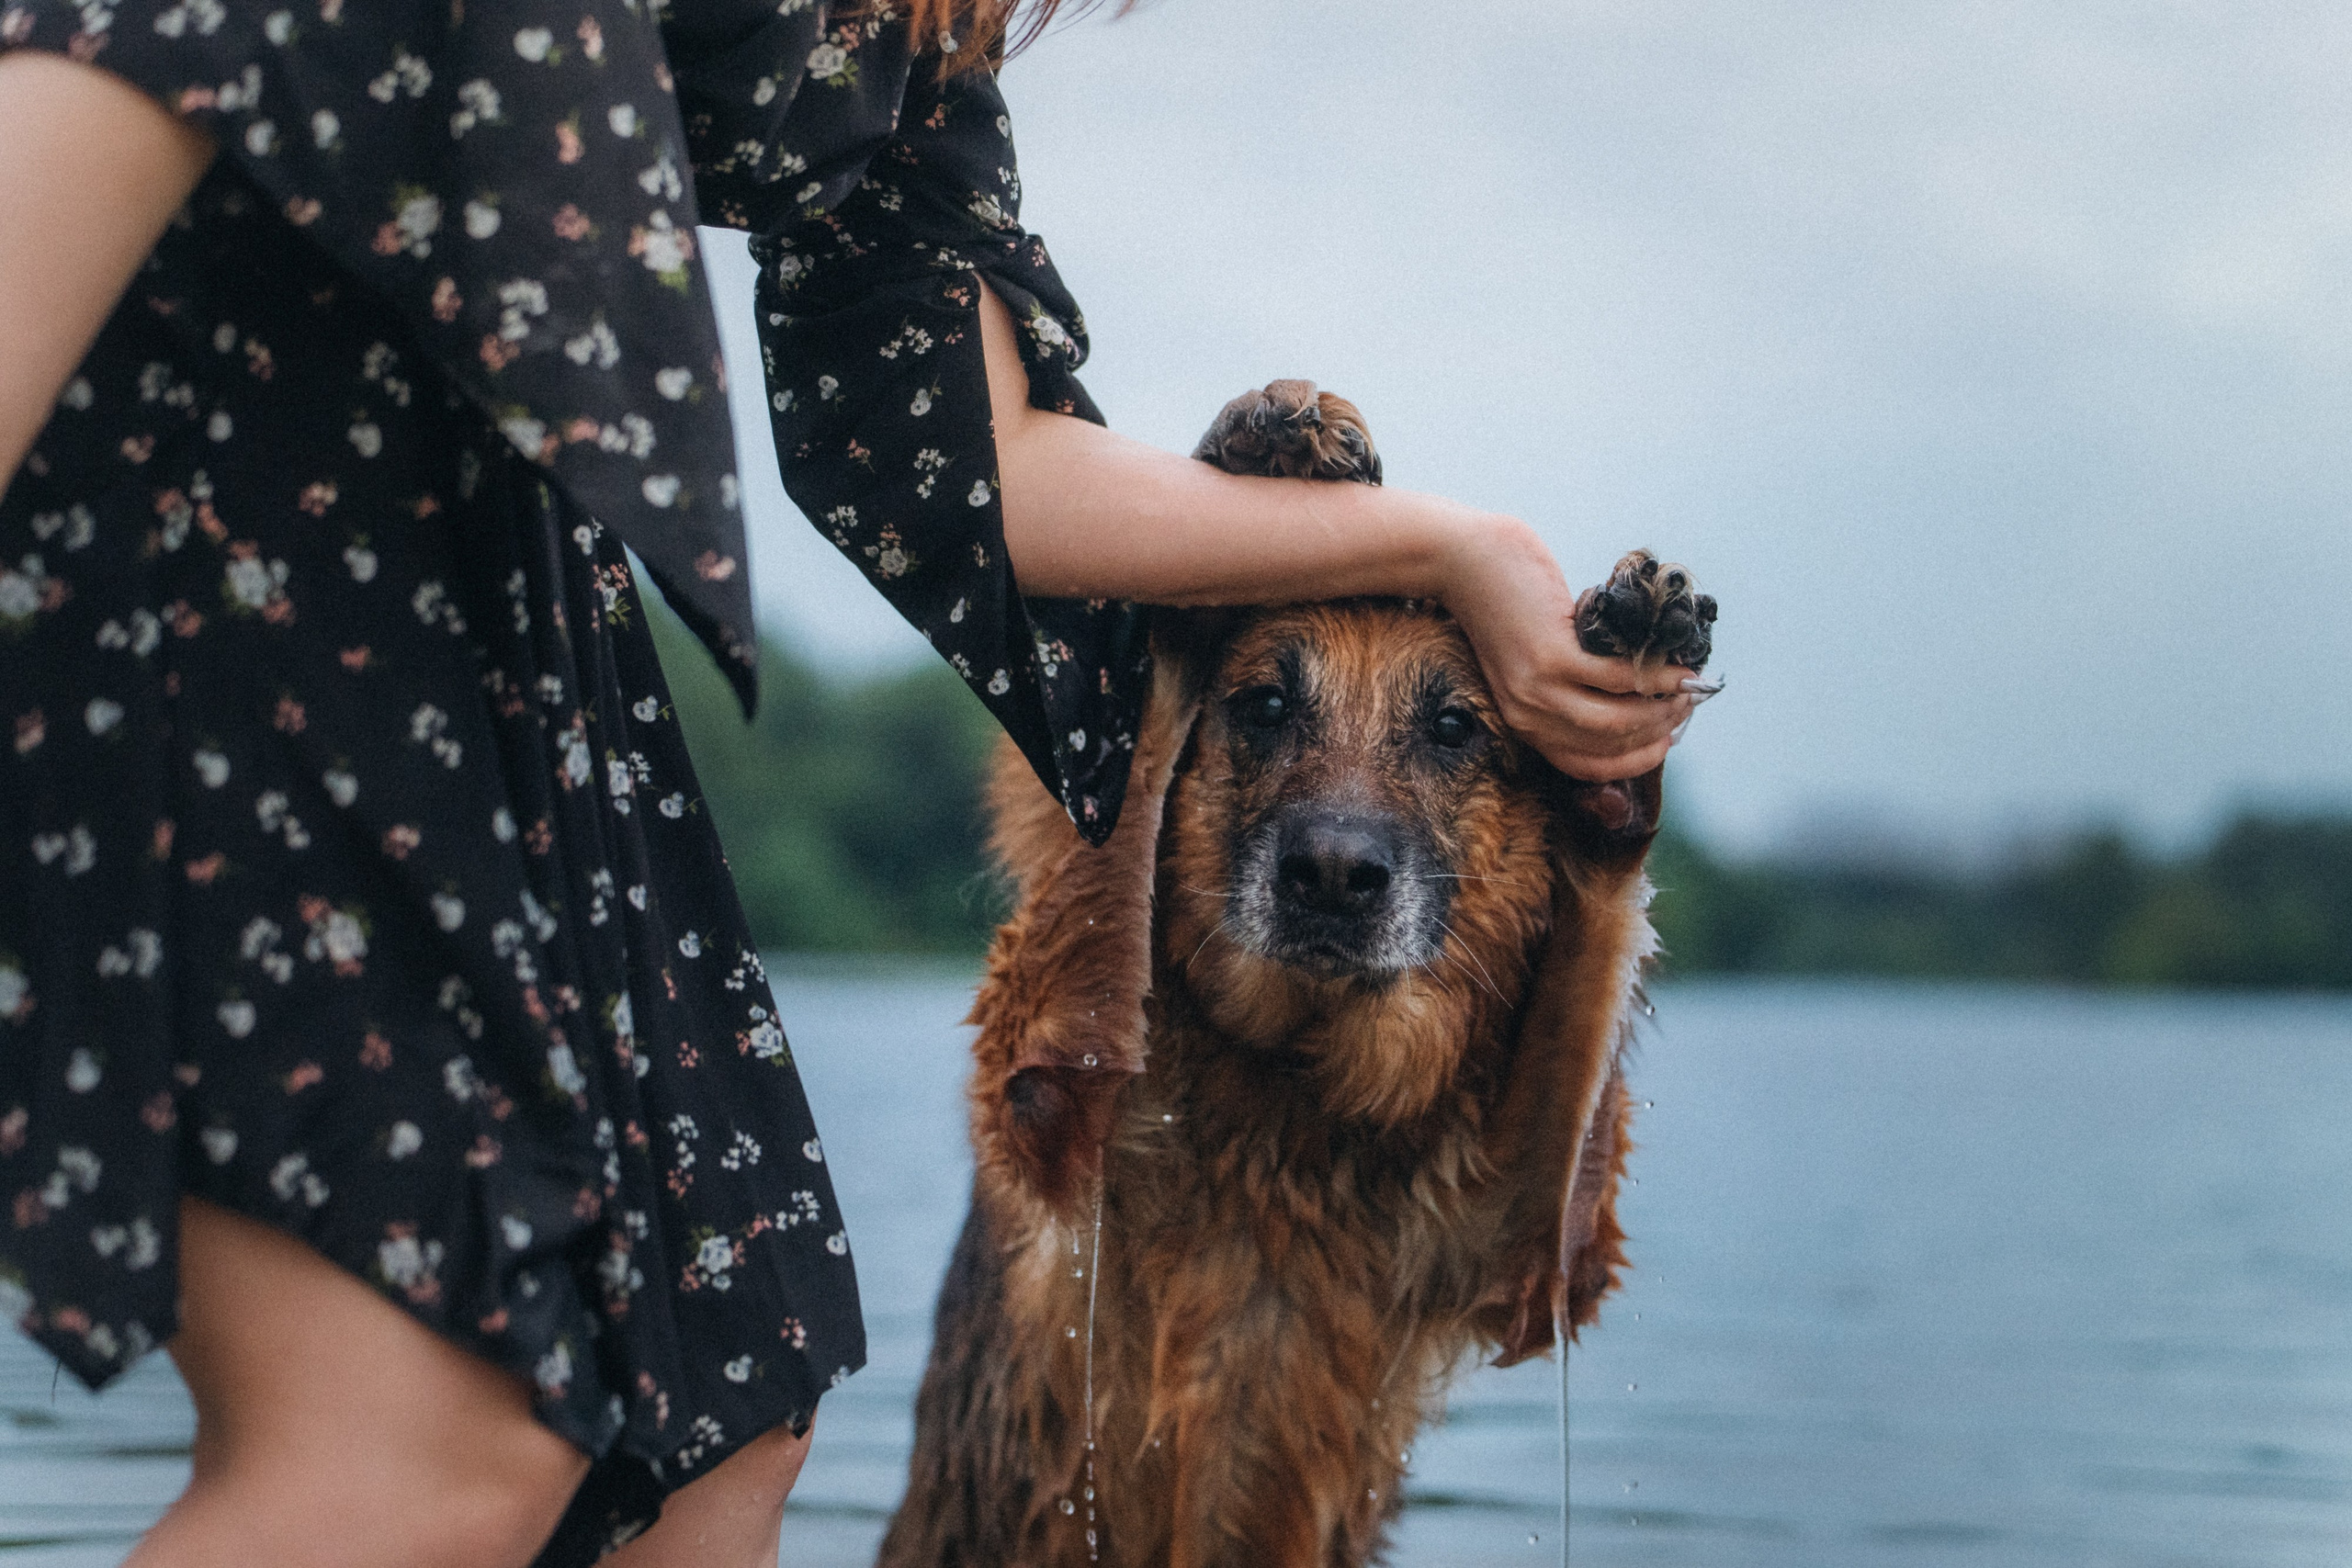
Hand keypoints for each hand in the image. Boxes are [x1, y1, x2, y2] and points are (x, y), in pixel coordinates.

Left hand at [1435, 513, 1693, 780]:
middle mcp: (1528, 715)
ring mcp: (1537, 690)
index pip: (1586, 765)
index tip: (1667, 741)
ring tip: (1688, 688)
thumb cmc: (1508, 603)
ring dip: (1661, 708)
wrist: (1463, 562)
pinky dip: (1653, 677)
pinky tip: (1676, 668)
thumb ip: (1569, 683)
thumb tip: (1636, 692)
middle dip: (1658, 731)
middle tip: (1688, 705)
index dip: (1634, 758)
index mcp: (1524, 721)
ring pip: (1615, 719)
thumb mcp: (1530, 658)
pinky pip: (1615, 679)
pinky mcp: (1550, 657)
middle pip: (1608, 743)